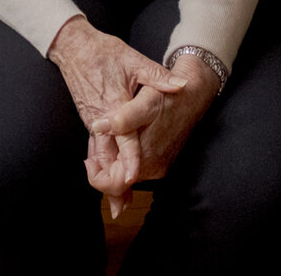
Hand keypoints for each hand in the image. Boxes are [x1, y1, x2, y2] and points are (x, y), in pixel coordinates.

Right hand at [46, 16, 184, 220]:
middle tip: (121, 207)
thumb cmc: (102, 51)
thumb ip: (158, 75)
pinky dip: (100, 166)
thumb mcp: (132, 59)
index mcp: (113, 103)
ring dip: (106, 179)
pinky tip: (103, 179)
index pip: (124, 134)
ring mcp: (92, 120)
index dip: (129, 156)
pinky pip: (95, 148)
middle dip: (113, 182)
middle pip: (107, 155)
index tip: (134, 175)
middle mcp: (101, 117)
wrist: (72, 46)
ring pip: (99, 156)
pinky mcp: (89, 120)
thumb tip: (182, 84)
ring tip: (116, 205)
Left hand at [85, 55, 217, 205]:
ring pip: (124, 171)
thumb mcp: (145, 103)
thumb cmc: (168, 97)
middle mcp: (153, 168)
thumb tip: (97, 128)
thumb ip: (122, 119)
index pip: (114, 185)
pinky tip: (116, 137)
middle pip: (117, 180)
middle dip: (101, 162)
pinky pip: (134, 165)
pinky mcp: (159, 158)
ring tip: (105, 132)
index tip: (88, 157)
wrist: (192, 95)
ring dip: (110, 157)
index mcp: (147, 159)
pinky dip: (121, 155)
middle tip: (95, 137)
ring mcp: (158, 164)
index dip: (96, 175)